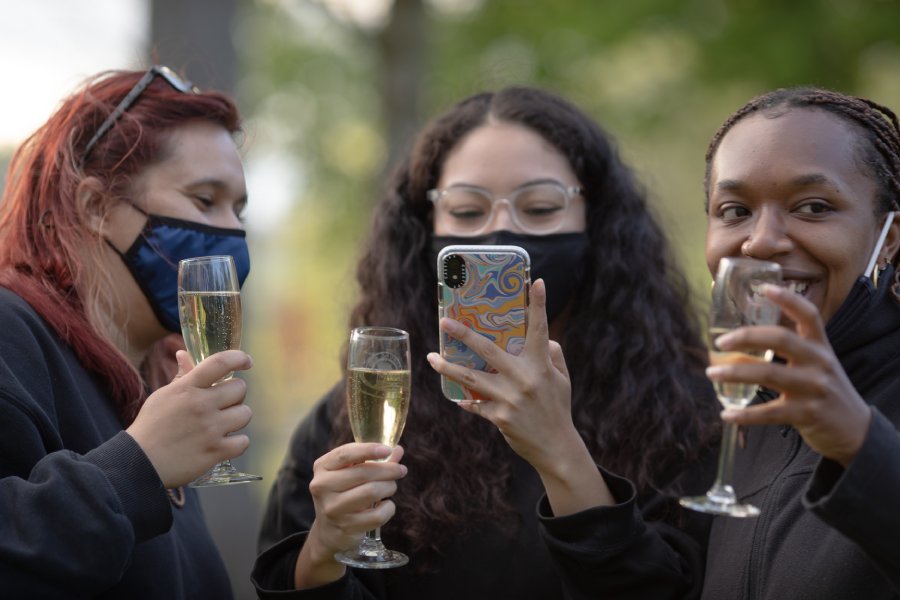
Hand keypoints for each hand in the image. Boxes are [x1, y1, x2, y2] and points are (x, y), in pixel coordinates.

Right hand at [126, 349, 253, 486]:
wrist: (138, 462)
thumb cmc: (151, 427)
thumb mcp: (163, 396)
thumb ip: (181, 376)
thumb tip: (184, 354)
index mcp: (187, 388)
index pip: (219, 362)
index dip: (238, 357)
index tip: (246, 361)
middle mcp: (201, 405)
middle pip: (239, 388)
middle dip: (235, 395)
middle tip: (223, 404)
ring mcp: (210, 429)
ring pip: (245, 414)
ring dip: (237, 418)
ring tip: (223, 424)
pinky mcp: (215, 451)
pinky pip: (243, 442)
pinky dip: (237, 443)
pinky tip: (225, 443)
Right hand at [295, 443, 405, 587]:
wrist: (329, 530)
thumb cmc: (344, 493)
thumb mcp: (352, 472)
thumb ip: (375, 460)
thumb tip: (399, 450)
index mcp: (322, 467)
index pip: (345, 454)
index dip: (368, 449)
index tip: (387, 449)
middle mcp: (322, 486)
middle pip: (363, 473)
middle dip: (388, 470)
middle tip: (400, 470)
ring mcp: (332, 508)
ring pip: (371, 492)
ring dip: (389, 487)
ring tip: (391, 487)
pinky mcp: (345, 527)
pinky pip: (377, 515)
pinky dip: (389, 508)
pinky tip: (386, 506)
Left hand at [426, 279, 612, 513]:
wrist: (556, 447)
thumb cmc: (558, 408)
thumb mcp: (562, 379)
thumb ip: (553, 355)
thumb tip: (543, 337)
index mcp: (541, 365)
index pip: (540, 329)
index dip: (539, 305)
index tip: (535, 282)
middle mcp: (523, 378)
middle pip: (488, 350)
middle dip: (463, 334)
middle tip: (444, 321)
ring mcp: (509, 398)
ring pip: (471, 378)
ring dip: (448, 367)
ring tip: (431, 357)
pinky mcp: (499, 416)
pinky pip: (476, 404)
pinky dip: (466, 401)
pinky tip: (457, 398)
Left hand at [710, 284, 871, 466]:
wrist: (855, 429)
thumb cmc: (825, 389)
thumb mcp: (817, 363)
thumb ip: (792, 347)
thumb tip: (746, 335)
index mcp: (820, 346)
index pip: (809, 314)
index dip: (788, 299)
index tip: (764, 288)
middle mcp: (819, 362)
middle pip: (781, 339)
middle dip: (746, 337)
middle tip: (720, 342)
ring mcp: (814, 388)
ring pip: (768, 374)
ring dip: (734, 372)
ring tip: (711, 373)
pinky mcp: (807, 414)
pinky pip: (769, 412)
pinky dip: (744, 414)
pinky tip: (726, 414)